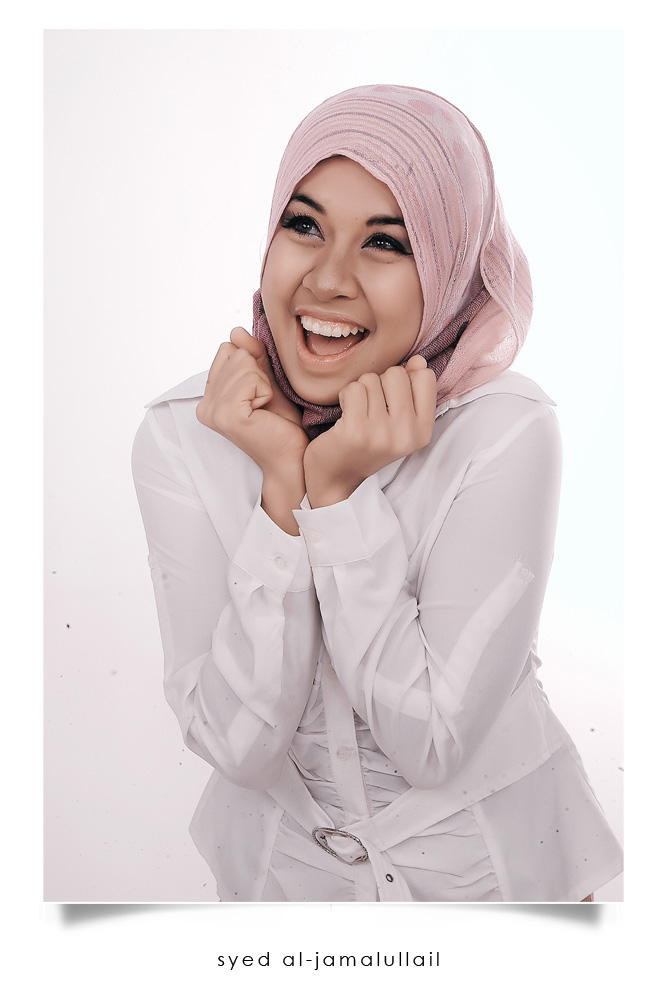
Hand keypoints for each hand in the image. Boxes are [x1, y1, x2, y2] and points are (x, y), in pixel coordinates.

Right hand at [196, 327, 307, 474]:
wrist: (292, 456)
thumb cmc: (281, 422)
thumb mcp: (266, 380)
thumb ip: (252, 355)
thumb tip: (236, 330)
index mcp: (208, 397)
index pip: (227, 349)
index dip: (252, 365)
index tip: (259, 394)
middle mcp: (204, 406)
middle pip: (235, 353)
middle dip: (259, 373)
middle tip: (264, 404)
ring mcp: (213, 412)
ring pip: (245, 363)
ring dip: (264, 383)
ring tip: (265, 409)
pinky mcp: (228, 416)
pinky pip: (251, 378)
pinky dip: (266, 391)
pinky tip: (264, 412)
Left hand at [304, 356, 435, 507]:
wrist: (337, 479)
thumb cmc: (367, 445)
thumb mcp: (399, 423)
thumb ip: (412, 391)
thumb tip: (418, 361)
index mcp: (423, 431)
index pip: (425, 377)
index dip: (404, 380)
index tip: (391, 401)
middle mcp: (407, 434)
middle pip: (396, 374)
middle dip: (379, 383)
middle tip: (370, 409)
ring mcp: (381, 434)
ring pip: (371, 379)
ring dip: (359, 391)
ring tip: (357, 414)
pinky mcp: (356, 431)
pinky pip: (353, 389)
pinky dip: (345, 397)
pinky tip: (344, 415)